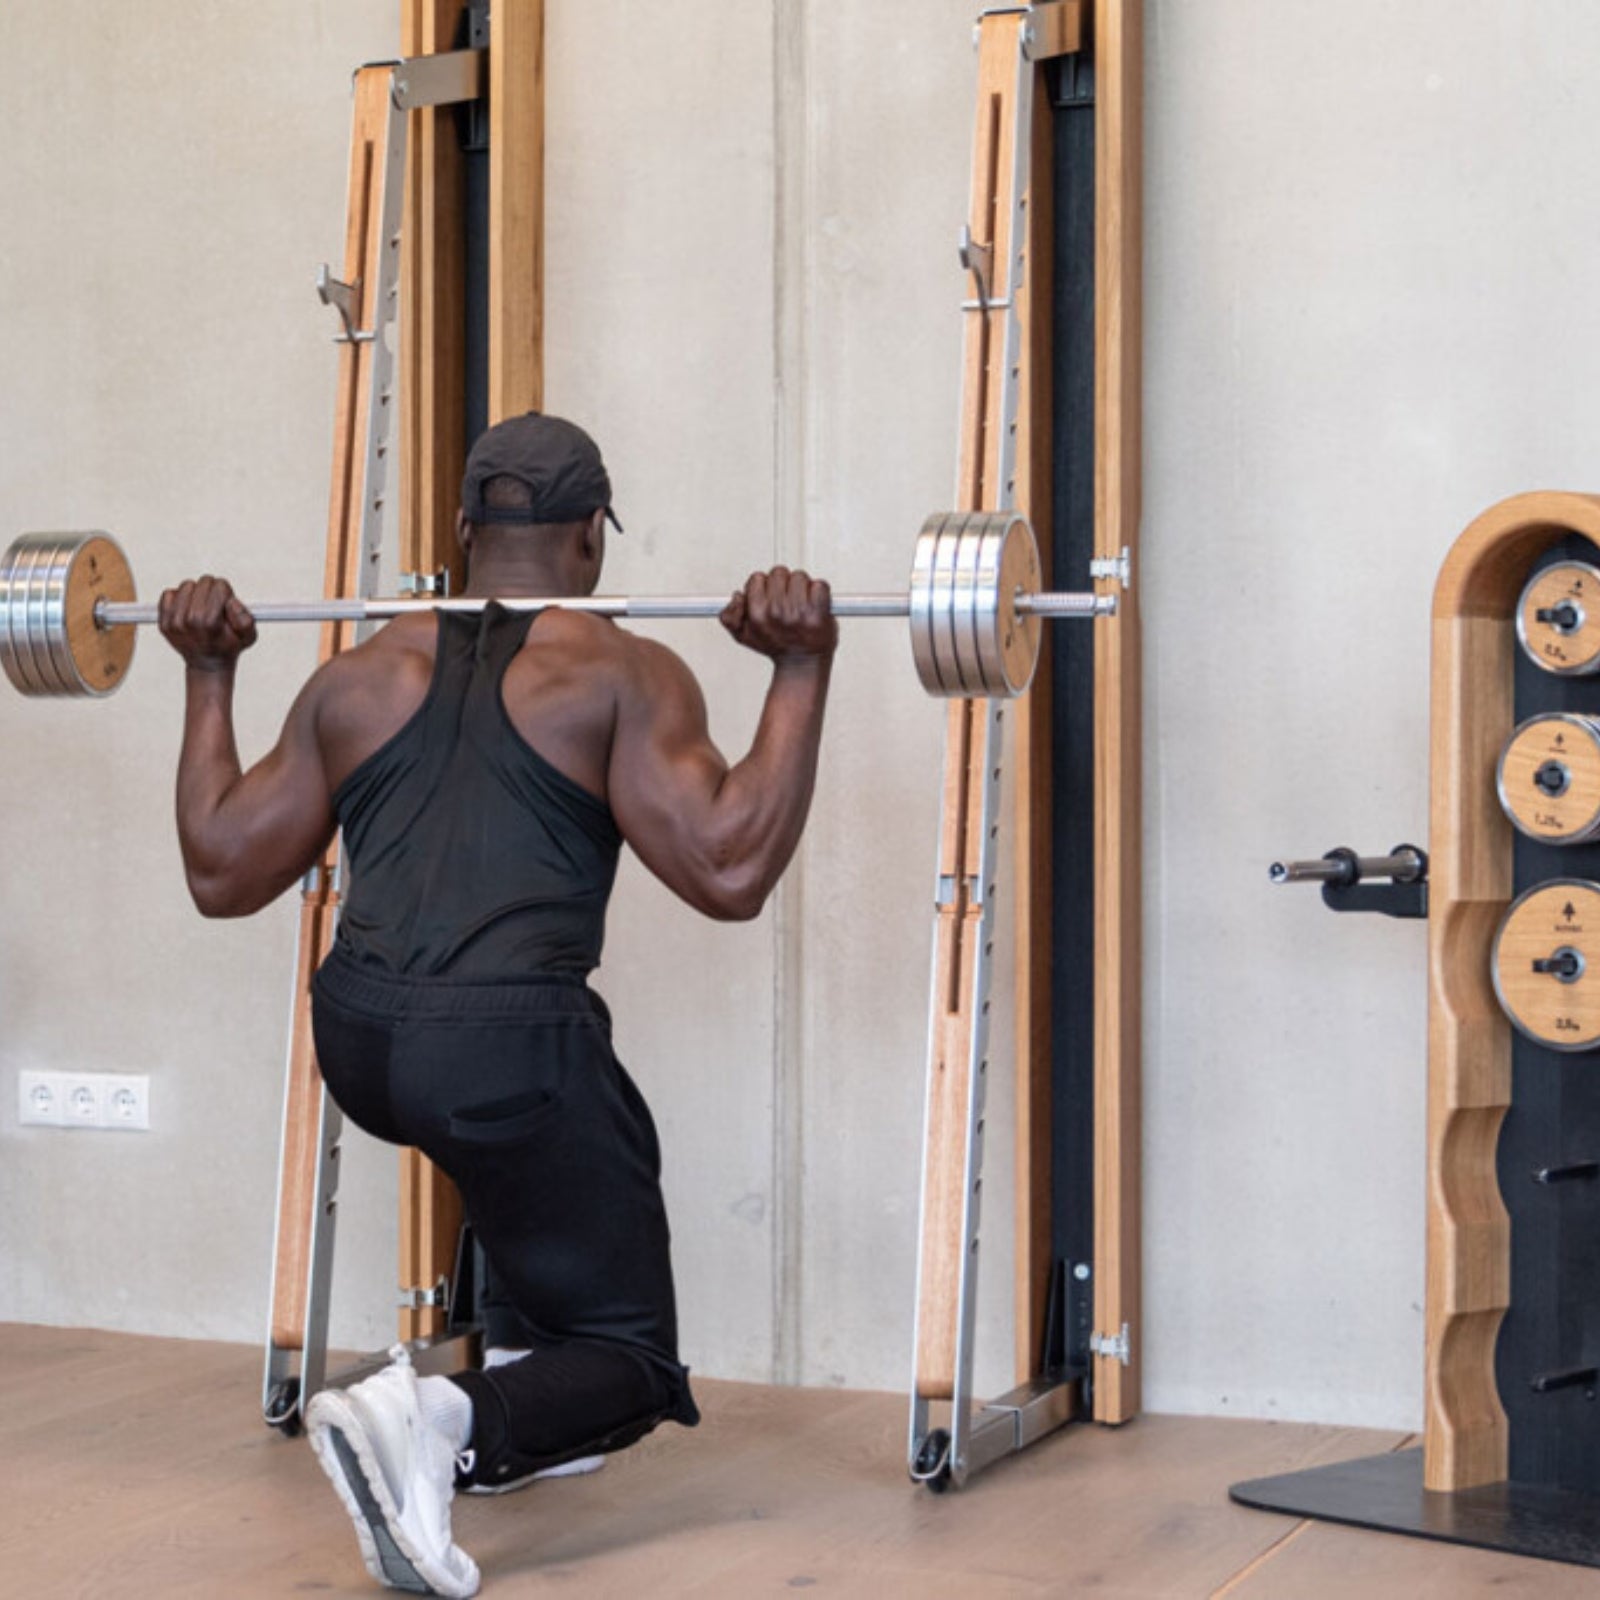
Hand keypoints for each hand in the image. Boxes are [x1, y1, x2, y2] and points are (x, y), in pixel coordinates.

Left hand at [158, 577, 257, 672]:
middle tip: (214, 606)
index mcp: (210, 622)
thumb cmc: (229, 647)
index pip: (219, 586)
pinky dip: (178, 598)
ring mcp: (174, 622)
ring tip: (201, 608)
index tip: (226, 605)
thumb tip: (231, 602)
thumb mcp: (249, 636)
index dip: (227, 593)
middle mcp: (189, 621)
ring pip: (186, 586)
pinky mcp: (163, 622)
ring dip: (195, 593)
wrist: (207, 664)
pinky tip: (187, 609)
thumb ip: (246, 619)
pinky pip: (168, 594)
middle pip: (203, 583)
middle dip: (212, 591)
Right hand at [720, 567, 836, 661]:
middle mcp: (777, 612)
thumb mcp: (743, 636)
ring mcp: (799, 612)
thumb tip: (737, 596)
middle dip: (783, 584)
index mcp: (758, 614)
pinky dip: (820, 592)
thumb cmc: (777, 646)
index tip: (769, 596)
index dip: (764, 585)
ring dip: (802, 587)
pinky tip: (815, 605)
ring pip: (800, 577)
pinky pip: (820, 585)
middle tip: (787, 600)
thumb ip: (729, 617)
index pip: (757, 578)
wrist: (802, 665)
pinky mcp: (819, 612)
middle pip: (779, 573)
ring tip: (801, 604)